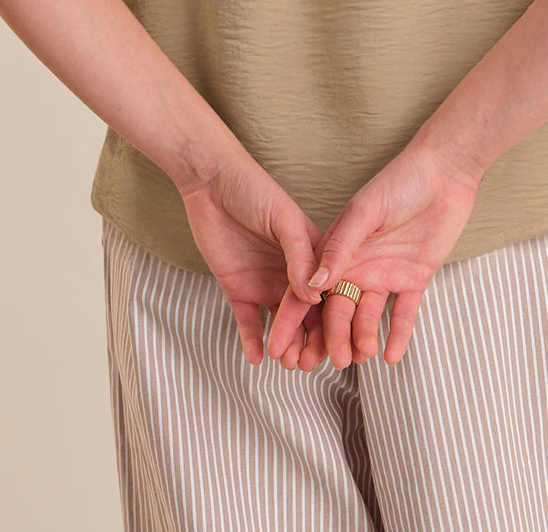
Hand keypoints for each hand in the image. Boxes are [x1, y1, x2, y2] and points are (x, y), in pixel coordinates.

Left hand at [178, 154, 330, 369]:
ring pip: (280, 324)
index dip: (331, 321)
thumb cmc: (254, 190)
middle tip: (308, 364)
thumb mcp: (284, 220)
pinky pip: (248, 321)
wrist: (210, 182)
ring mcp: (264, 282)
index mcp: (310, 255)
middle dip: (309, 341)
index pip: (325, 294)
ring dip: (285, 344)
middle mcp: (291, 273)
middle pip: (305, 316)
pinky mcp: (238, 288)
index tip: (336, 345)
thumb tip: (315, 298)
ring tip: (286, 363)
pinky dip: (252, 340)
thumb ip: (299, 257)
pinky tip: (257, 357)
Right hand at [265, 142, 481, 368]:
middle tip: (327, 361)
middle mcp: (358, 265)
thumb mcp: (365, 211)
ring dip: (363, 336)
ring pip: (369, 315)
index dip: (293, 317)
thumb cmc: (399, 181)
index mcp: (338, 248)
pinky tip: (391, 356)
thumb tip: (313, 286)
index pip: (310, 288)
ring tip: (361, 356)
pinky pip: (404, 313)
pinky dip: (398, 335)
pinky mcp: (415, 278)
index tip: (279, 347)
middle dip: (331, 336)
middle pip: (339, 308)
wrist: (444, 172)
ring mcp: (386, 274)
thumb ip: (340, 248)